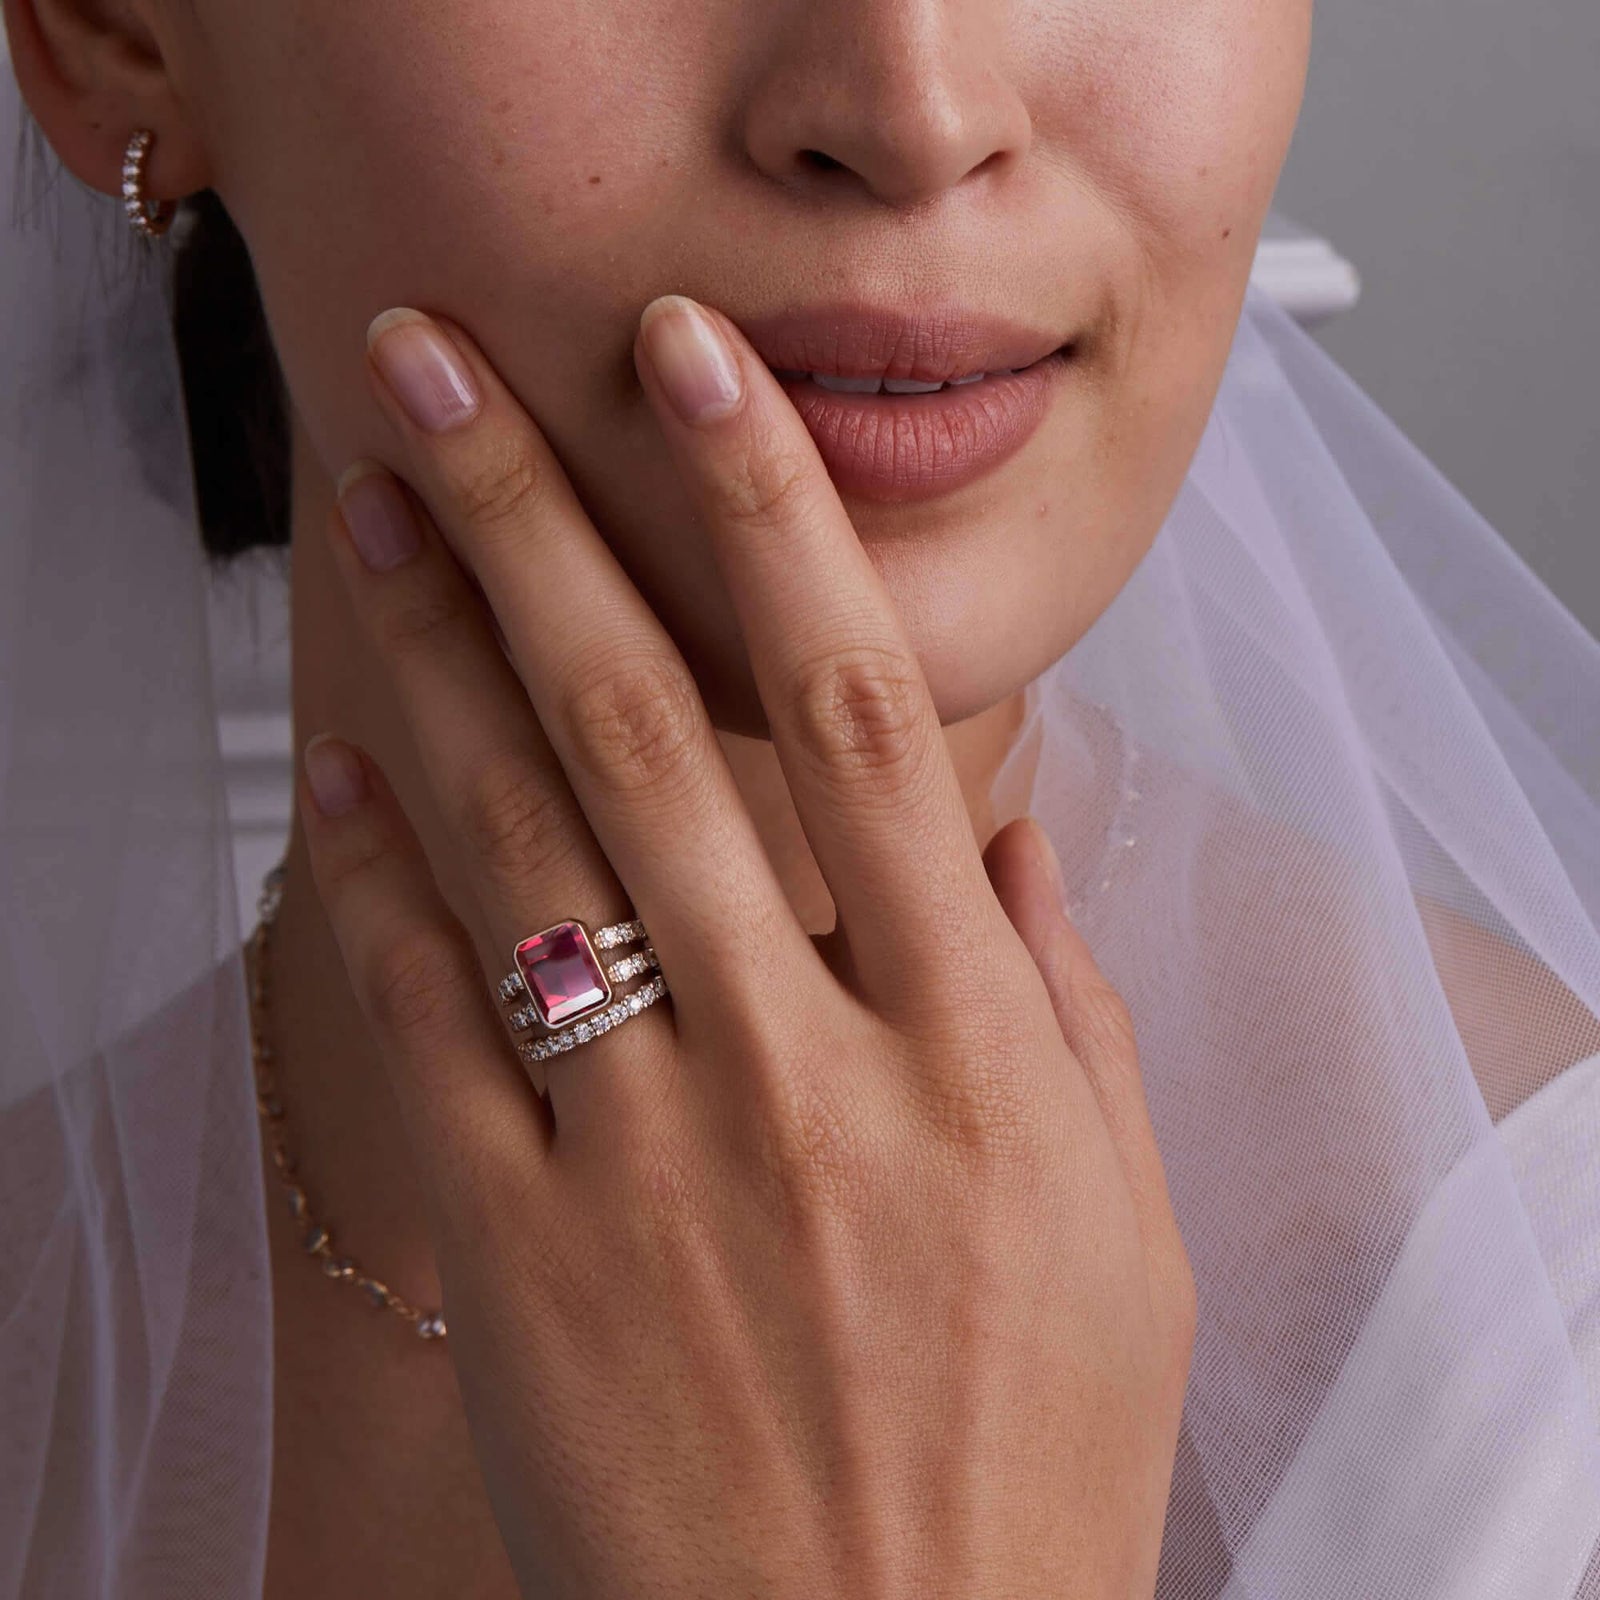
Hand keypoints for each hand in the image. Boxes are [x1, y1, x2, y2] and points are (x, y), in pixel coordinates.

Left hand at [300, 293, 1195, 1598]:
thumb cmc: (1023, 1462)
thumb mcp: (1121, 1228)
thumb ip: (1070, 1011)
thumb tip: (1013, 842)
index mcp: (968, 1048)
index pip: (874, 717)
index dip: (776, 521)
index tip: (702, 375)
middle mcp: (805, 1070)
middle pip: (658, 733)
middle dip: (547, 520)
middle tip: (449, 366)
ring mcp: (651, 1160)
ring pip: (527, 848)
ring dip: (439, 654)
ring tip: (377, 505)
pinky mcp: (528, 1261)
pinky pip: (429, 1032)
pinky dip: (375, 886)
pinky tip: (337, 768)